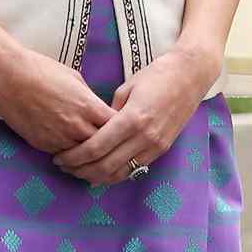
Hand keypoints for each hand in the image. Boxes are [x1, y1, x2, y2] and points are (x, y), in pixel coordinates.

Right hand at [0, 45, 114, 155]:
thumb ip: (90, 99)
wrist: (9, 77)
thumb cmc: (42, 71)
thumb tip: (97, 110)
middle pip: (104, 147)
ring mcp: (59, 138)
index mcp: (89, 107)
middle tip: (112, 151)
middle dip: (108, 148)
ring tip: (94, 159)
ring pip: (83, 157)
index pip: (117, 127)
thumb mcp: (76, 79)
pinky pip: (63, 156)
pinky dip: (69, 156)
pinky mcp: (43, 145)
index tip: (122, 131)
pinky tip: (72, 155)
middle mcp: (77, 126)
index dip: (122, 130)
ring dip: (89, 157)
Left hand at [52, 42, 220, 185]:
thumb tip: (94, 130)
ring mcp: (155, 146)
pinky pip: (134, 169)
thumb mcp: (127, 88)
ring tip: (79, 172)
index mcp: (132, 118)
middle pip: (105, 165)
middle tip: (64, 168)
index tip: (59, 157)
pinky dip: (115, 174)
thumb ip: (109, 113)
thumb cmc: (156, 75)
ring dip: (97, 177)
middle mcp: (145, 137)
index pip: (96, 147)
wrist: (191, 76)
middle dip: (81, 170)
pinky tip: (101, 172)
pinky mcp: (162, 150)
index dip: (75, 157)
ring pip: (120, 173)